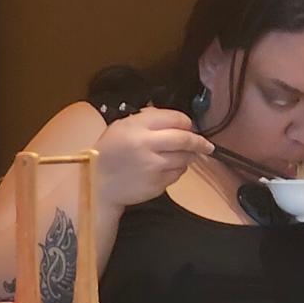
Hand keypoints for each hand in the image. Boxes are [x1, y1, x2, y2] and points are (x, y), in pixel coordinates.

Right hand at [94, 107, 209, 211]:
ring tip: (176, 157)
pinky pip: (177, 174)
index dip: (186, 122)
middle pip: (185, 139)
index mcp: (136, 126)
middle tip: (206, 145)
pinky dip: (176, 171)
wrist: (96, 183)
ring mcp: (153, 166)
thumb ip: (147, 119)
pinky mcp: (158, 184)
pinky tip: (163, 169)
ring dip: (186, 157)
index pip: (175, 118)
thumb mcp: (121, 127)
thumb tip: (176, 121)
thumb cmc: (109, 153)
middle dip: (199, 142)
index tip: (190, 127)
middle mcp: (147, 144)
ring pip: (185, 158)